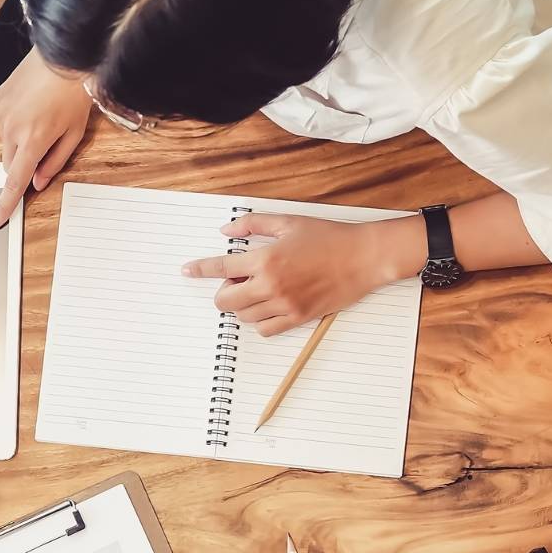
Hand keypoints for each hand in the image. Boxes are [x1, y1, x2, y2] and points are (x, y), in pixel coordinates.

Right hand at [0, 48, 94, 228]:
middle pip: (10, 164)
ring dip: (20, 140)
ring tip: (41, 117)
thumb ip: (55, 162)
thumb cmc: (74, 92)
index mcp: (33, 141)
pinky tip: (32, 105)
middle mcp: (12, 129)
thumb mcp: (74, 133)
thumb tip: (38, 182)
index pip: (15, 182)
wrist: (64, 55)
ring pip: (6, 143)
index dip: (5, 205)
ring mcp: (2, 113)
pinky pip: (3, 122)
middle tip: (43, 145)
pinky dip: (15, 122)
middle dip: (23, 163)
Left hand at [181, 213, 424, 335]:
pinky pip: (266, 330)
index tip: (187, 270)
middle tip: (236, 281)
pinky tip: (268, 306)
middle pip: (226, 300)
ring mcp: (285, 305)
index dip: (200, 269)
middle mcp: (271, 285)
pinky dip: (259, 321)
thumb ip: (254, 224)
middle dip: (223, 292)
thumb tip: (226, 230)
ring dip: (242, 305)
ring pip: (244, 317)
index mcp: (266, 259)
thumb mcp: (289, 222)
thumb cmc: (329, 237)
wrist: (363, 257)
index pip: (221, 267)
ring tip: (257, 290)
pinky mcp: (298, 318)